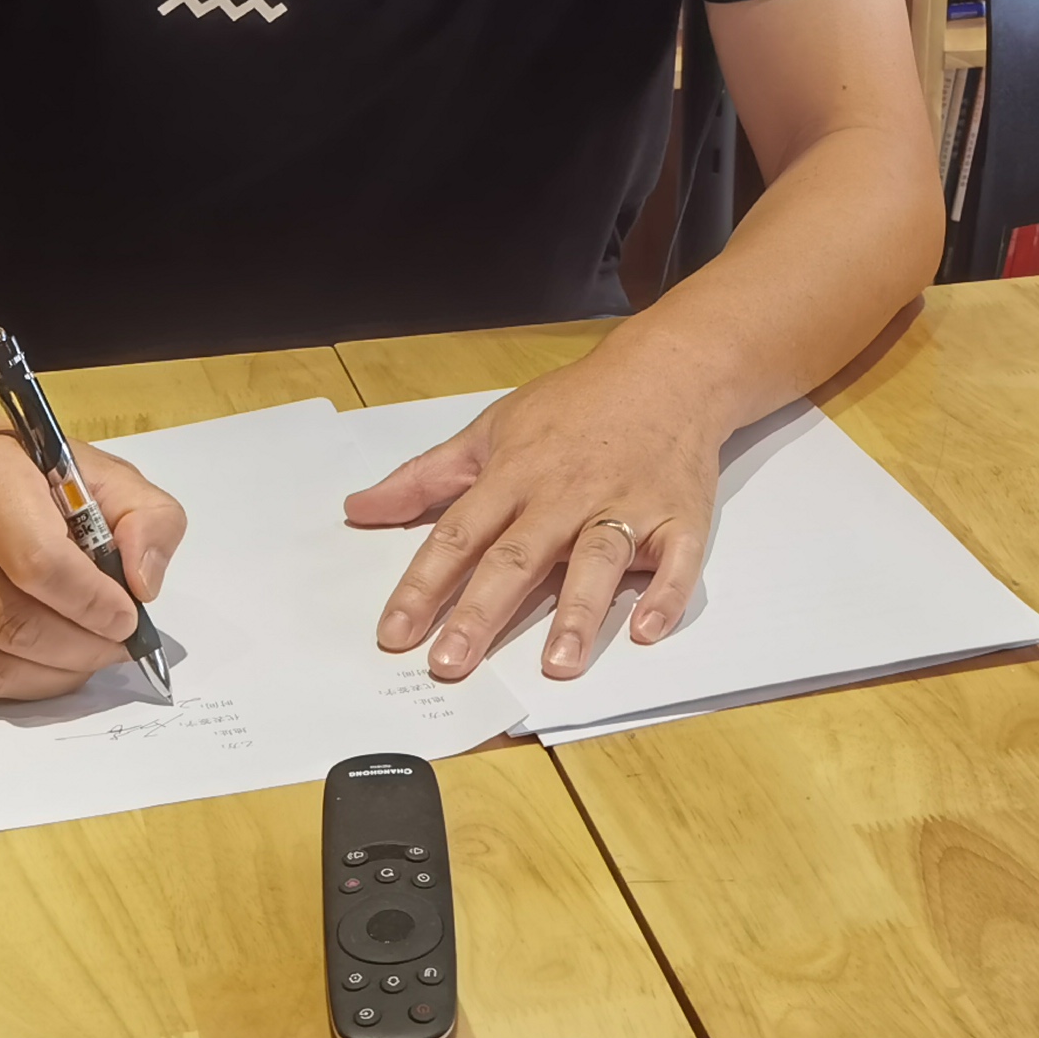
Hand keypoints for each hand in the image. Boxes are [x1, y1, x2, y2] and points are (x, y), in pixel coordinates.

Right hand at [0, 428, 184, 699]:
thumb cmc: (40, 483)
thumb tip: (143, 584)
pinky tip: (50, 662)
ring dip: (54, 674)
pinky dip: (20, 685)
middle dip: (81, 648)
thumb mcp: (108, 479)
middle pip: (13, 622)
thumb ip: (147, 520)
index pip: (39, 563)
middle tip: (116, 648)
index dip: (92, 603)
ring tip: (90, 657)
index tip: (128, 619)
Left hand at [353, 344, 732, 681]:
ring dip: (576, 612)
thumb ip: (424, 476)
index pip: (458, 535)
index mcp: (515, 474)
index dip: (423, 585)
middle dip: (482, 612)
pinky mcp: (679, 518)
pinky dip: (665, 595)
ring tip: (557, 665)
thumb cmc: (574, 406)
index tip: (395, 633)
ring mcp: (626, 505)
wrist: (666, 372)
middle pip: (518, 556)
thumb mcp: (491, 429)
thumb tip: (359, 509)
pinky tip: (646, 631)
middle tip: (451, 664)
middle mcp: (566, 494)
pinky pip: (676, 561)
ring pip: (597, 561)